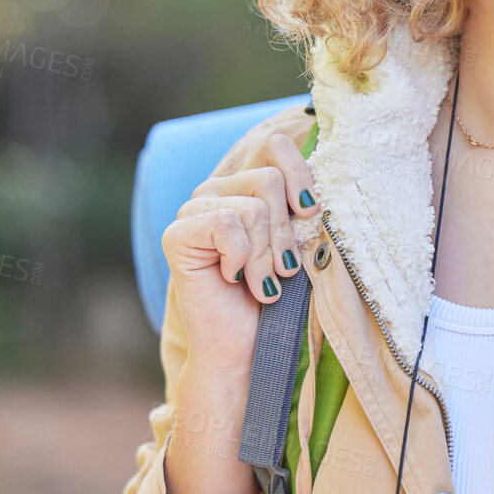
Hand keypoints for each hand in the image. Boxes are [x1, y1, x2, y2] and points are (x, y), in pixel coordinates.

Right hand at [162, 130, 319, 375]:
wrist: (245, 347)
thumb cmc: (276, 297)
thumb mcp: (298, 243)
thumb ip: (300, 210)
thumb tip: (317, 194)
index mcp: (246, 185)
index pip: (275, 146)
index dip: (300, 175)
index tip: (310, 214)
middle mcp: (217, 189)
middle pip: (269, 180)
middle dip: (285, 232)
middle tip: (282, 269)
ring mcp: (193, 209)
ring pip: (253, 207)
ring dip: (265, 256)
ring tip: (261, 282)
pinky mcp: (177, 233)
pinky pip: (225, 224)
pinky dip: (241, 258)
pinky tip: (234, 279)